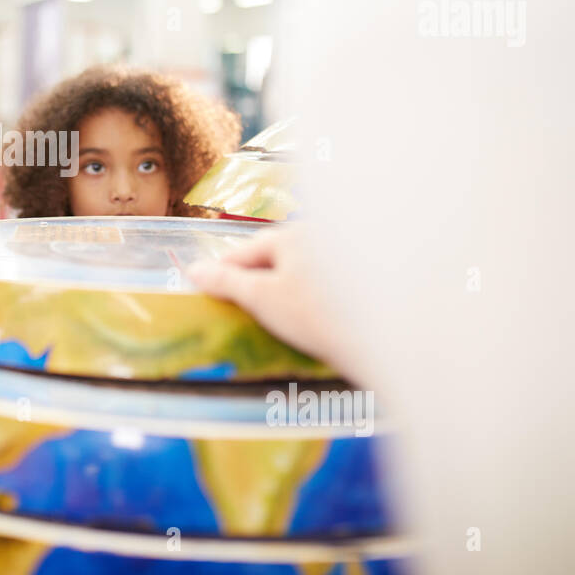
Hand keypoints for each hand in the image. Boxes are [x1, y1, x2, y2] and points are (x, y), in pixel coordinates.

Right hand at [186, 224, 345, 367]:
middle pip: (274, 256)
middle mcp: (319, 235)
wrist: (380, 339)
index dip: (222, 269)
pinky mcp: (358, 276)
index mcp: (293, 235)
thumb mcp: (261, 298)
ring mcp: (342, 254)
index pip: (246, 250)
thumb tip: (194, 270)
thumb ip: (226, 282)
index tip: (205, 286)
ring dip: (281, 283)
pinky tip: (302, 312)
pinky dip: (304, 291)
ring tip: (268, 309)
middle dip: (253, 276)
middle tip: (236, 301)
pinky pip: (319, 278)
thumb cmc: (315, 315)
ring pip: (298, 266)